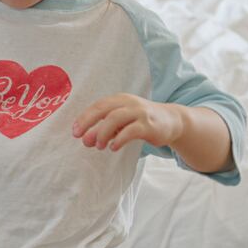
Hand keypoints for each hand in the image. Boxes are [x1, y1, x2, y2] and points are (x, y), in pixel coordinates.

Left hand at [72, 94, 186, 152]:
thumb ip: (105, 128)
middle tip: (81, 138)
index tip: (75, 132)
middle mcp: (128, 103)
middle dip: (89, 123)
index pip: (98, 106)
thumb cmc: (142, 121)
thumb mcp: (122, 121)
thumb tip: (86, 139)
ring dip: (103, 133)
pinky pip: (130, 131)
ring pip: (115, 118)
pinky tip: (113, 147)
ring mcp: (139, 113)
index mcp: (120, 100)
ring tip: (98, 146)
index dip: (84, 118)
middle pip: (104, 109)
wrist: (172, 121)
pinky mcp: (148, 125)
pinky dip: (119, 139)